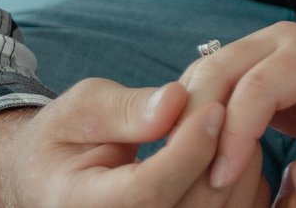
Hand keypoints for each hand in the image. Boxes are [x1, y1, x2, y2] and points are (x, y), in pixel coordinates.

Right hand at [0, 79, 270, 207]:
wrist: (53, 177)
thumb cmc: (67, 139)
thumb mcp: (81, 109)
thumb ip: (127, 108)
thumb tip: (177, 100)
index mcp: (81, 206)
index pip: (149, 192)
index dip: (188, 149)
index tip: (213, 106)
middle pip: (194, 205)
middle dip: (220, 151)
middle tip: (231, 106)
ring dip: (238, 164)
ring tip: (228, 124)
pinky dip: (242, 182)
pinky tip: (227, 150)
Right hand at [183, 22, 295, 193]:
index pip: (261, 86)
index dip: (235, 133)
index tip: (221, 180)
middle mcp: (277, 40)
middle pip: (218, 70)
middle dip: (195, 122)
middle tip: (182, 172)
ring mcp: (253, 45)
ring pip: (201, 72)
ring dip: (183, 116)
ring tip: (177, 163)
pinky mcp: (238, 60)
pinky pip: (200, 80)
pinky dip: (186, 112)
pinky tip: (183, 149)